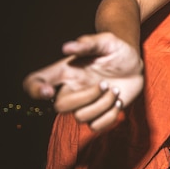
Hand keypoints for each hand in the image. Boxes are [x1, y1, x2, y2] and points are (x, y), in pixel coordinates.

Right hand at [22, 32, 143, 131]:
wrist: (135, 65)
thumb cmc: (117, 51)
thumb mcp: (106, 42)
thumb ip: (88, 43)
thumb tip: (67, 47)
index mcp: (66, 71)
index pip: (35, 81)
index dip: (34, 89)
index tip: (48, 91)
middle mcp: (71, 89)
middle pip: (60, 106)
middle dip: (86, 97)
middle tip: (105, 84)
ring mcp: (84, 104)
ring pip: (81, 117)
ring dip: (103, 104)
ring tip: (116, 90)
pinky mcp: (98, 115)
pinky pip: (96, 126)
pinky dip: (110, 116)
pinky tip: (119, 101)